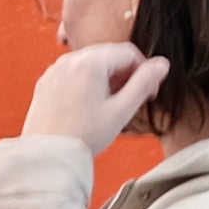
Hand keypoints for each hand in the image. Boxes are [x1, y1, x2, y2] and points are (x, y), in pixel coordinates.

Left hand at [17, 42, 167, 157]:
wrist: (47, 155)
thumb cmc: (83, 137)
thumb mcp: (121, 111)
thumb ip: (144, 84)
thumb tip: (162, 65)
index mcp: (90, 63)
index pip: (129, 52)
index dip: (145, 70)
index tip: (150, 92)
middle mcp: (70, 60)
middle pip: (109, 55)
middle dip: (126, 74)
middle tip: (131, 100)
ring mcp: (55, 70)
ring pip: (91, 63)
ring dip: (107, 78)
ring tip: (111, 106)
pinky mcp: (46, 82)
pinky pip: (74, 73)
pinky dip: (87, 83)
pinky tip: (90, 106)